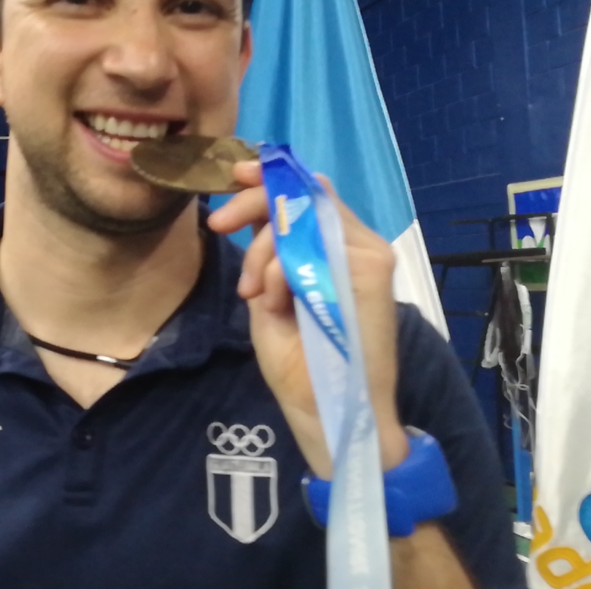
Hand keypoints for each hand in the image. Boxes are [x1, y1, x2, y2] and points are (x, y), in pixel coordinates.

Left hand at [208, 161, 408, 477]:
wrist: (328, 412)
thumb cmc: (301, 365)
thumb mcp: (272, 298)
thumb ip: (270, 257)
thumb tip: (256, 214)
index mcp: (337, 250)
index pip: (306, 194)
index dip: (269, 178)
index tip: (233, 178)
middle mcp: (359, 245)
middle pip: (304, 191)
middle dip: (251, 202)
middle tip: (218, 224)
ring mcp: (369, 254)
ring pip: (301, 214)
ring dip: (263, 251)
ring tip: (257, 294)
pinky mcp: (372, 269)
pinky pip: (311, 243)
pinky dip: (281, 268)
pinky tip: (276, 299)